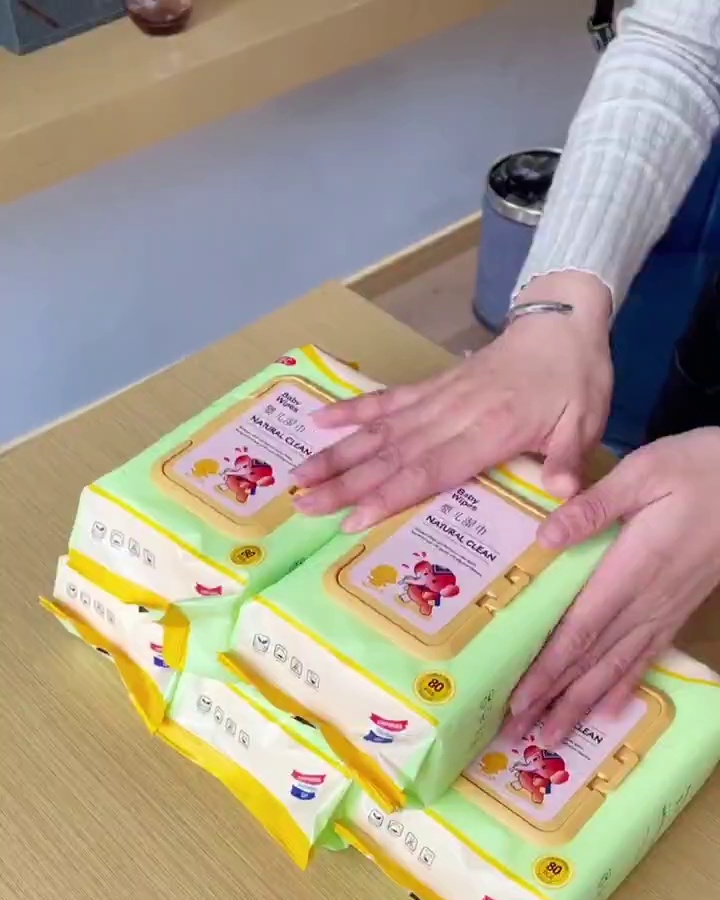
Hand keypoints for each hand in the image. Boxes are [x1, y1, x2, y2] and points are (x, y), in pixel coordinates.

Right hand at [293, 272, 612, 531]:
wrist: (564, 321)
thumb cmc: (576, 380)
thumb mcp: (585, 423)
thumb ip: (566, 460)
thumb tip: (561, 495)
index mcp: (491, 428)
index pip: (432, 467)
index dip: (390, 493)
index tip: (354, 517)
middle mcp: (454, 412)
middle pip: (392, 453)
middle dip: (346, 482)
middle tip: (305, 506)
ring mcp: (438, 397)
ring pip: (380, 430)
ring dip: (338, 453)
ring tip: (298, 475)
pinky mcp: (432, 385)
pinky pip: (387, 400)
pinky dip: (352, 411)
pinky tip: (318, 422)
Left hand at [510, 428, 719, 742]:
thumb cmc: (701, 467)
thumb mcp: (644, 472)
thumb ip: (593, 507)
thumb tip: (545, 538)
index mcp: (630, 570)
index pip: (580, 632)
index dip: (548, 670)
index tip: (519, 702)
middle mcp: (647, 601)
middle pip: (592, 662)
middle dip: (554, 702)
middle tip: (518, 738)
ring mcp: (666, 608)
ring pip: (618, 668)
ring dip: (582, 704)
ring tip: (553, 737)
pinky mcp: (680, 606)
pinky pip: (648, 655)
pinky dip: (625, 685)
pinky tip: (608, 709)